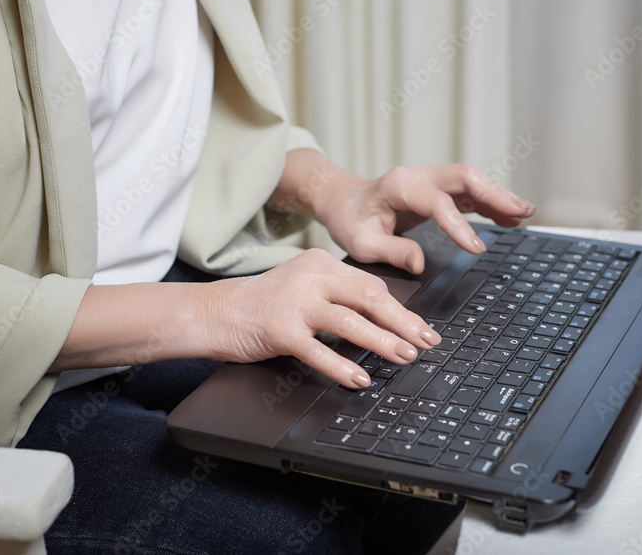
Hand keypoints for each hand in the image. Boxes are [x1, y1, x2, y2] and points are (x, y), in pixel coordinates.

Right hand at [197, 248, 440, 387]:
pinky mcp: (280, 329)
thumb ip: (337, 297)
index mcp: (321, 263)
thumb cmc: (262, 304)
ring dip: (382, 342)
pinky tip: (360, 378)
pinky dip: (342, 366)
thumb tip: (384, 320)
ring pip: (350, 322)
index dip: (401, 310)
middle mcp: (311, 277)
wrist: (215, 312)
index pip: (371, 286)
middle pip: (369, 299)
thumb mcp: (303, 288)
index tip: (420, 328)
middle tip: (426, 342)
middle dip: (403, 323)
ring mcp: (295, 302)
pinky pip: (318, 350)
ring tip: (404, 357)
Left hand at [316, 163, 535, 273]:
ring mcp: (431, 179)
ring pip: (472, 180)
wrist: (345, 201)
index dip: (459, 225)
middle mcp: (419, 176)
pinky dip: (491, 202)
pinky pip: (469, 192)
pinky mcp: (439, 188)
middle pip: (464, 177)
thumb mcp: (360, 243)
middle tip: (521, 213)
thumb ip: (390, 251)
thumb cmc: (351, 220)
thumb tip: (419, 263)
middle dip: (495, 194)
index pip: (437, 203)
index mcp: (399, 186)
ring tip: (526, 213)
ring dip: (499, 196)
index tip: (476, 249)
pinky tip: (510, 216)